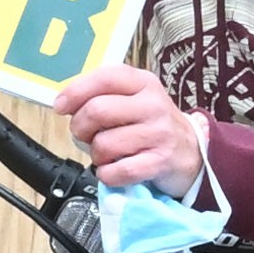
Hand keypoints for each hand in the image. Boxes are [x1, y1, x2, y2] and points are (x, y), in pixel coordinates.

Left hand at [50, 59, 208, 193]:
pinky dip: (107, 174)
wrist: (191, 152)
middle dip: (80, 127)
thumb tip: (65, 104)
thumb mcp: (135, 99)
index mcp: (144, 83)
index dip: (76, 92)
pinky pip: (118, 171)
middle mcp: (153, 105)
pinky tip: (113, 170)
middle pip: (98, 111)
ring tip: (107, 154)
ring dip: (96, 154)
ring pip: (104, 144)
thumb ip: (104, 96)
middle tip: (85, 135)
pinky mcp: (160, 162)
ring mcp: (159, 133)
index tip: (61, 106)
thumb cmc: (153, 125)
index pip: (105, 78)